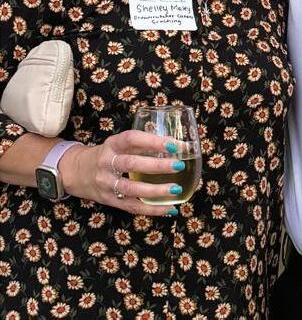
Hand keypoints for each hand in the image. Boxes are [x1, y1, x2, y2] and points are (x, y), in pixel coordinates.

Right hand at [59, 130, 186, 215]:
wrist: (75, 172)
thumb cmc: (107, 155)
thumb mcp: (118, 144)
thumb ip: (141, 145)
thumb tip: (176, 146)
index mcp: (112, 144)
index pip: (132, 139)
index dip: (153, 141)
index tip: (174, 144)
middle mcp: (107, 163)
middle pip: (131, 164)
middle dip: (156, 166)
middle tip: (178, 165)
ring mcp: (106, 183)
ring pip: (131, 189)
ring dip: (155, 191)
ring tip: (176, 189)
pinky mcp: (108, 200)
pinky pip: (131, 206)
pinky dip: (151, 209)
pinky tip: (169, 208)